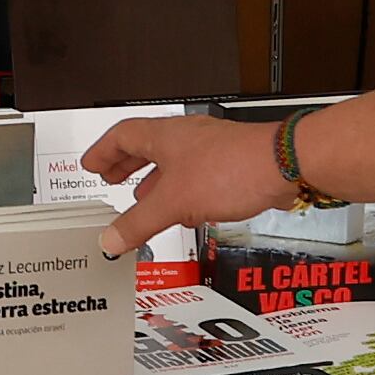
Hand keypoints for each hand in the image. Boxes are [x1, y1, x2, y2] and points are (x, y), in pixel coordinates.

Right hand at [77, 113, 292, 257]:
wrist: (284, 165)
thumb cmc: (233, 169)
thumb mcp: (173, 203)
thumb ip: (139, 223)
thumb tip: (111, 238)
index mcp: (164, 137)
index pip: (122, 136)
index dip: (102, 152)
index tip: (90, 164)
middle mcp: (186, 138)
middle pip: (146, 146)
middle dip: (126, 164)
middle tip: (111, 176)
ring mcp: (210, 149)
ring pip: (172, 161)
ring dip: (154, 180)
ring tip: (144, 198)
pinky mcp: (230, 164)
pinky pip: (196, 175)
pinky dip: (181, 191)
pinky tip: (185, 209)